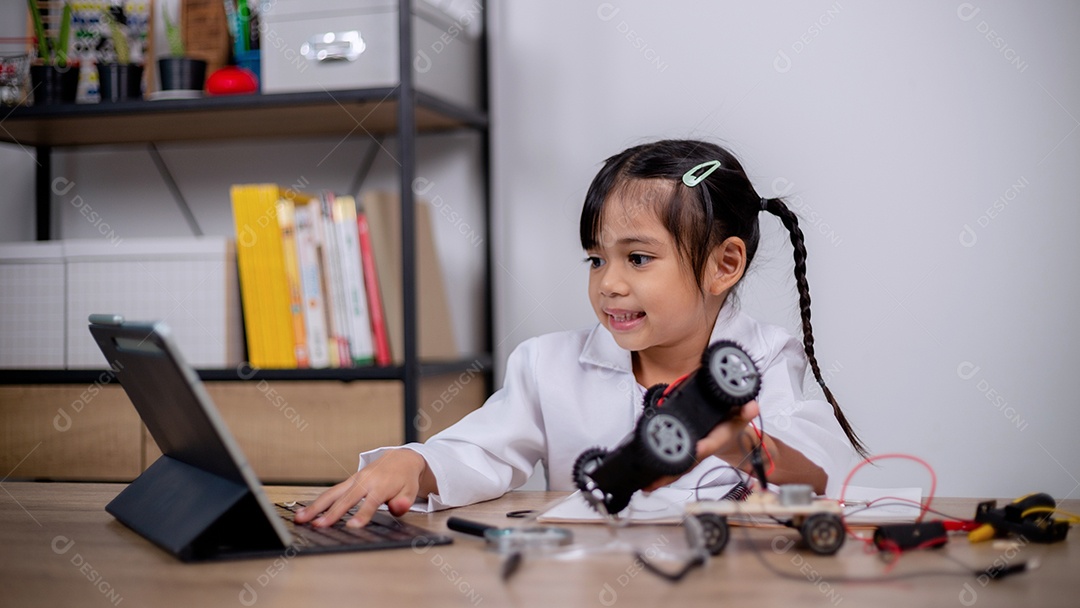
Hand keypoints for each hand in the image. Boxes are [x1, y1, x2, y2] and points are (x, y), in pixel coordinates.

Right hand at [293, 448, 431, 528]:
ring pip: (332, 494)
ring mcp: (354, 480)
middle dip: (331, 513)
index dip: (362, 515)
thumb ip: (404, 501)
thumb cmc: (405, 479)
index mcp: (381, 485)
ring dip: (316, 507)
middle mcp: (365, 481)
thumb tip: (398, 508)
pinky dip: (317, 502)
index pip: (371, 502)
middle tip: (319, 526)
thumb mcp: (411, 491)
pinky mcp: (348, 482)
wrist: (400, 459)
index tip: (352, 526)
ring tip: (301, 518)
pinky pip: (330, 492)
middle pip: (346, 499)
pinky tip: (304, 511)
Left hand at [642, 399, 760, 491]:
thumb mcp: (741, 414)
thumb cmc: (732, 423)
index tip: (692, 452)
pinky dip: (662, 473)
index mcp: (717, 439)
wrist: (731, 433)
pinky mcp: (687, 455)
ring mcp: (694, 454)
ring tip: (646, 485)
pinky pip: (674, 465)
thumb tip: (751, 407)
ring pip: (679, 468)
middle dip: (672, 474)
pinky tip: (647, 481)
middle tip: (653, 483)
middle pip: (688, 464)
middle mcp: (704, 449)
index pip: (708, 445)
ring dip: (663, 477)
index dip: (700, 449)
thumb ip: (746, 409)